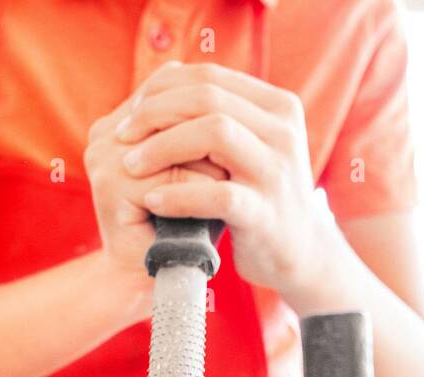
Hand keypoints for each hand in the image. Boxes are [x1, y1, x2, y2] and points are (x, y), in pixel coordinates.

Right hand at [84, 83, 226, 274]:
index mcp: (122, 119)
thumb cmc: (190, 223)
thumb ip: (199, 129)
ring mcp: (103, 158)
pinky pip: (170, 179)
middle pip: (175, 111)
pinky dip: (200, 193)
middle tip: (240, 166)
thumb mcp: (197, 168)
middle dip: (214, 136)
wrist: (162, 280)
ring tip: (226, 189)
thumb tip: (233, 90)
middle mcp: (105, 133)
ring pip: (175, 144)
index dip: (213, 112)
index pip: (173, 88)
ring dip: (211, 166)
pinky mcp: (111, 188)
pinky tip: (215, 209)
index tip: (240, 139)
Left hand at [114, 62, 341, 307]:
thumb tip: (161, 79)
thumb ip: (217, 113)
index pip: (209, 77)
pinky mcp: (267, 214)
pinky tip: (152, 201)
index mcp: (277, 107)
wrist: (300, 253)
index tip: (132, 112)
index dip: (162, 89)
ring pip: (215, 133)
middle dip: (155, 112)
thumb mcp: (248, 145)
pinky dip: (177, 195)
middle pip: (208, 97)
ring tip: (131, 165)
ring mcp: (278, 172)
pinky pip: (216, 194)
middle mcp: (283, 132)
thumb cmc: (260, 195)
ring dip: (162, 146)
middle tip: (123, 136)